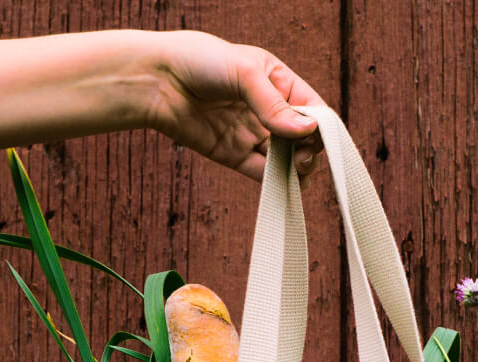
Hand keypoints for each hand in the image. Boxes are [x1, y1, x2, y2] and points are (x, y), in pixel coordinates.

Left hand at [144, 31, 324, 185]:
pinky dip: (276, 182)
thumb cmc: (199, 61)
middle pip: (303, 138)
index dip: (321, 126)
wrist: (156, 80)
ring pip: (287, 159)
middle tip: (303, 158)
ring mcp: (252, 134)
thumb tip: (307, 132)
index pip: (312, 108)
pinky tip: (284, 185)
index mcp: (277, 81)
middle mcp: (268, 109)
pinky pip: (263, 173)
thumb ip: (274, 105)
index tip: (319, 139)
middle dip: (310, 151)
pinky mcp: (235, 156)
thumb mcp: (244, 72)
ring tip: (296, 171)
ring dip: (297, 169)